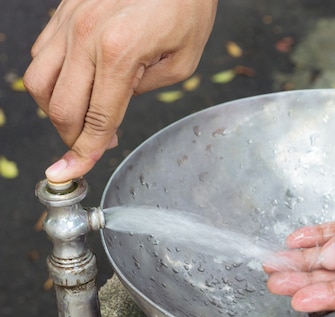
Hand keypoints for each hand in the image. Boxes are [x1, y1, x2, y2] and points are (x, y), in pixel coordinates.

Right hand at [23, 0, 217, 181]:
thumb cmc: (187, 7)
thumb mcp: (182, 62)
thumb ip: (143, 91)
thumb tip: (113, 108)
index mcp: (120, 52)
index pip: (96, 119)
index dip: (84, 152)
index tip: (69, 173)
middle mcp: (85, 35)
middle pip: (59, 106)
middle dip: (71, 136)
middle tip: (91, 145)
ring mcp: (69, 20)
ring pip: (38, 81)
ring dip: (55, 110)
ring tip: (83, 118)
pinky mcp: (63, 10)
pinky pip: (42, 54)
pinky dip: (52, 79)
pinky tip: (78, 85)